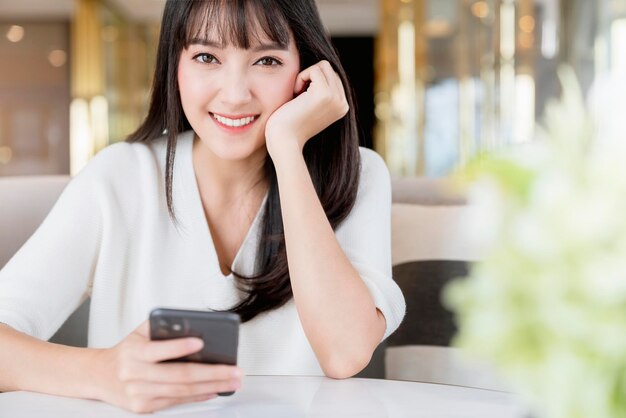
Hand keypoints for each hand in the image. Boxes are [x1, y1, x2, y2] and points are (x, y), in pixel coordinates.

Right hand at [92, 321, 241, 412]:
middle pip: (179, 375)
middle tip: (234, 370)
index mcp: (134, 352)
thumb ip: (164, 326)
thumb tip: (195, 326)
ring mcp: (139, 394)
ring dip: (212, 387)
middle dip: (212, 373)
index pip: (158, 350)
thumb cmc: (128, 350)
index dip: (180, 347)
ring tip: (232, 381)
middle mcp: (135, 374)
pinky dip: (199, 395)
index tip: (201, 342)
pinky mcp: (144, 407)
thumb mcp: (140, 332)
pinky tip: (215, 389)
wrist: (99, 375)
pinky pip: (177, 402)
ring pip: (182, 391)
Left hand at [265, 60, 348, 160]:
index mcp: (342, 106)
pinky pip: (314, 69)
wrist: (285, 141)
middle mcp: (343, 103)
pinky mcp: (325, 94)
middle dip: (310, 76)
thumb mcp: (310, 107)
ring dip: (306, 75)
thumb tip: (318, 69)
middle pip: (329, 69)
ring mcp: (336, 98)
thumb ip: (319, 92)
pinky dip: (301, 77)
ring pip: (323, 66)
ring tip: (296, 94)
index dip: (313, 81)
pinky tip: (295, 94)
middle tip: (297, 94)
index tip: (301, 97)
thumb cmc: (290, 124)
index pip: (332, 77)